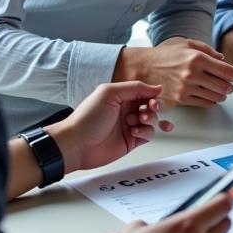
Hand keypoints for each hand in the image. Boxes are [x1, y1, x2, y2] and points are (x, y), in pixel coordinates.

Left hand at [49, 81, 173, 173]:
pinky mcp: (131, 141)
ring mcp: (129, 126)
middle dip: (153, 107)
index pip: (144, 92)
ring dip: (149, 120)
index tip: (154, 98)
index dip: (152, 95)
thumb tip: (156, 88)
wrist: (77, 145)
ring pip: (152, 121)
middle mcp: (125, 110)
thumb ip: (135, 88)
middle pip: (150, 106)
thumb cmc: (87, 119)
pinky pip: (148, 135)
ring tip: (137, 121)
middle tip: (150, 108)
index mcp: (120, 97)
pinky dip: (145, 132)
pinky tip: (134, 132)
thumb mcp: (109, 94)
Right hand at [114, 38, 232, 106]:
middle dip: (230, 87)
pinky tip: (208, 95)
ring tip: (217, 88)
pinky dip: (211, 100)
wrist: (142, 68)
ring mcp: (187, 88)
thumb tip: (224, 61)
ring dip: (221, 94)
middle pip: (224, 86)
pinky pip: (205, 103)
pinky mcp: (181, 99)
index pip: (228, 71)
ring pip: (216, 96)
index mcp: (197, 58)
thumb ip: (208, 51)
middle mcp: (193, 74)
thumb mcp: (187, 44)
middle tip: (228, 84)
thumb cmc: (165, 55)